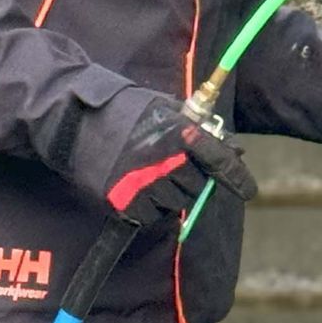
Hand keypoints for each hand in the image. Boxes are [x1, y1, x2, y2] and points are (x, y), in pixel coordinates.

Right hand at [103, 98, 255, 226]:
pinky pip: (151, 214)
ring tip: (146, 171)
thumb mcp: (162, 108)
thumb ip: (195, 127)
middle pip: (197, 185)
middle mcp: (167, 163)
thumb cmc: (120, 110)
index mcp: (179, 135)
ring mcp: (147, 186)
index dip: (236, 177)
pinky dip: (148, 204)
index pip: (218, 160)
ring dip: (168, 191)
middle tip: (170, 165)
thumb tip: (230, 147)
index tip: (249, 190)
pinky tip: (134, 184)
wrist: (73, 122)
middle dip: (190, 177)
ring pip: (175, 202)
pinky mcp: (128, 204)